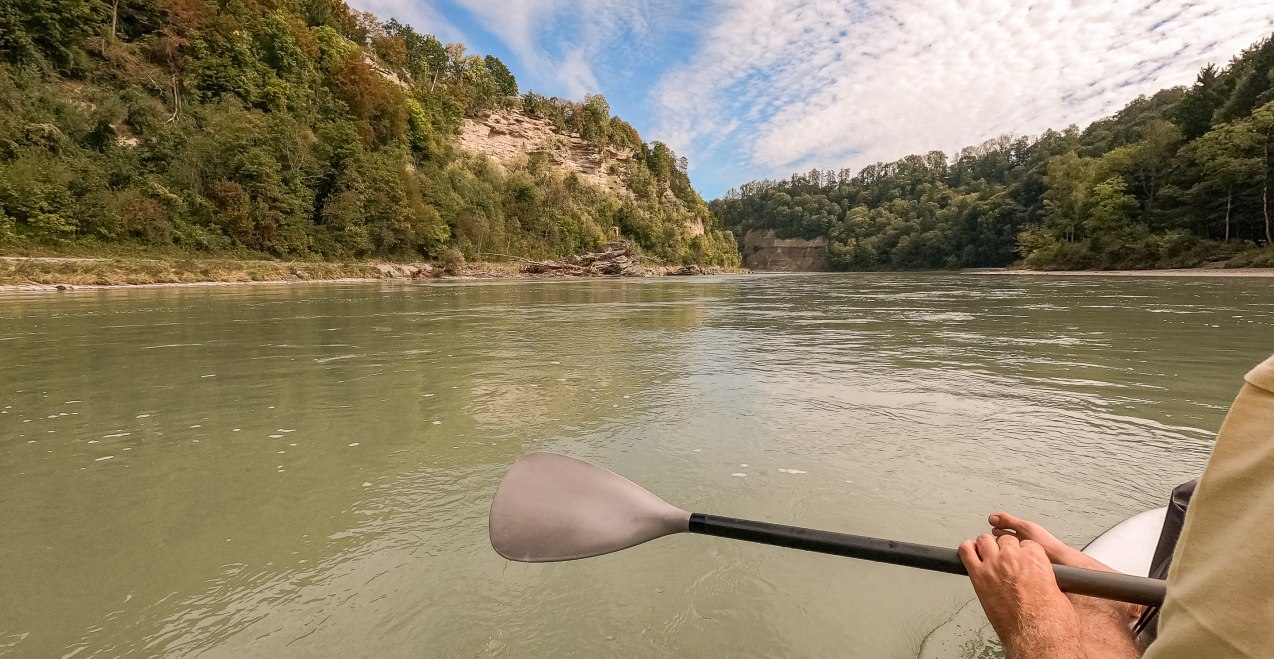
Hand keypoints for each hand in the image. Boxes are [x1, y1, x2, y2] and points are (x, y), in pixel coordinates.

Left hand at [959, 533, 1084, 657]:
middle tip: (1004, 560)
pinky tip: (971, 554)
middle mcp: (1012, 558)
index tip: (1020, 559)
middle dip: (1004, 549)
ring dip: (986, 547)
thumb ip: (1046, 577)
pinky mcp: (978, 577)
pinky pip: (966, 552)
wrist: (1036, 635)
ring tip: (987, 555)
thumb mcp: (1058, 591)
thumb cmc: (1049, 619)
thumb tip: (1043, 579)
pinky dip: (967, 550)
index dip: (1022, 551)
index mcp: (1035, 558)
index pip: (1025, 543)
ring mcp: (994, 565)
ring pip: (984, 540)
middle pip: (1004, 540)